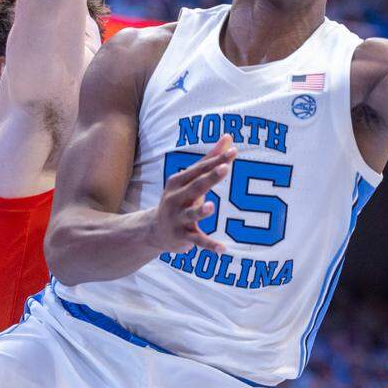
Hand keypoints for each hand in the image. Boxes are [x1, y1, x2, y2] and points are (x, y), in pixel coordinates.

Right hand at [146, 137, 235, 254]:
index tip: (233, 151)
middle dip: (210, 177)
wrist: (153, 230)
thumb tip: (228, 137)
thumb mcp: (190, 179)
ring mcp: (178, 218)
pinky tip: (224, 250)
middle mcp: (176, 198)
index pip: (200, 169)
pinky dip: (210, 245)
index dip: (216, 160)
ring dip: (200, 211)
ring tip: (211, 207)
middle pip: (196, 186)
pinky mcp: (182, 237)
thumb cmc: (179, 199)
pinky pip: (198, 241)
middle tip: (225, 168)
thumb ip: (210, 159)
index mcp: (178, 181)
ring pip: (192, 214)